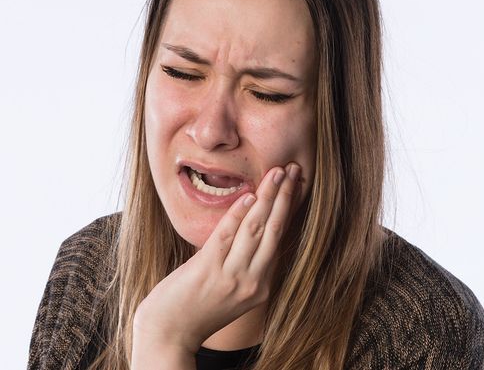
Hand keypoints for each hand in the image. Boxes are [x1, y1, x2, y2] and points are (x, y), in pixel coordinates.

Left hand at [132, 162, 300, 354]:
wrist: (168, 334)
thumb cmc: (197, 308)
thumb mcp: (231, 289)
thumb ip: (245, 263)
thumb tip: (251, 225)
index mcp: (261, 285)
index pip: (279, 239)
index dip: (288, 209)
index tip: (294, 185)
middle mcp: (253, 282)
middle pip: (274, 230)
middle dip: (285, 196)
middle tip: (293, 170)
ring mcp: (232, 277)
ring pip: (256, 229)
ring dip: (268, 197)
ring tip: (278, 173)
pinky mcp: (208, 270)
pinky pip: (227, 235)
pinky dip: (238, 213)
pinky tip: (249, 195)